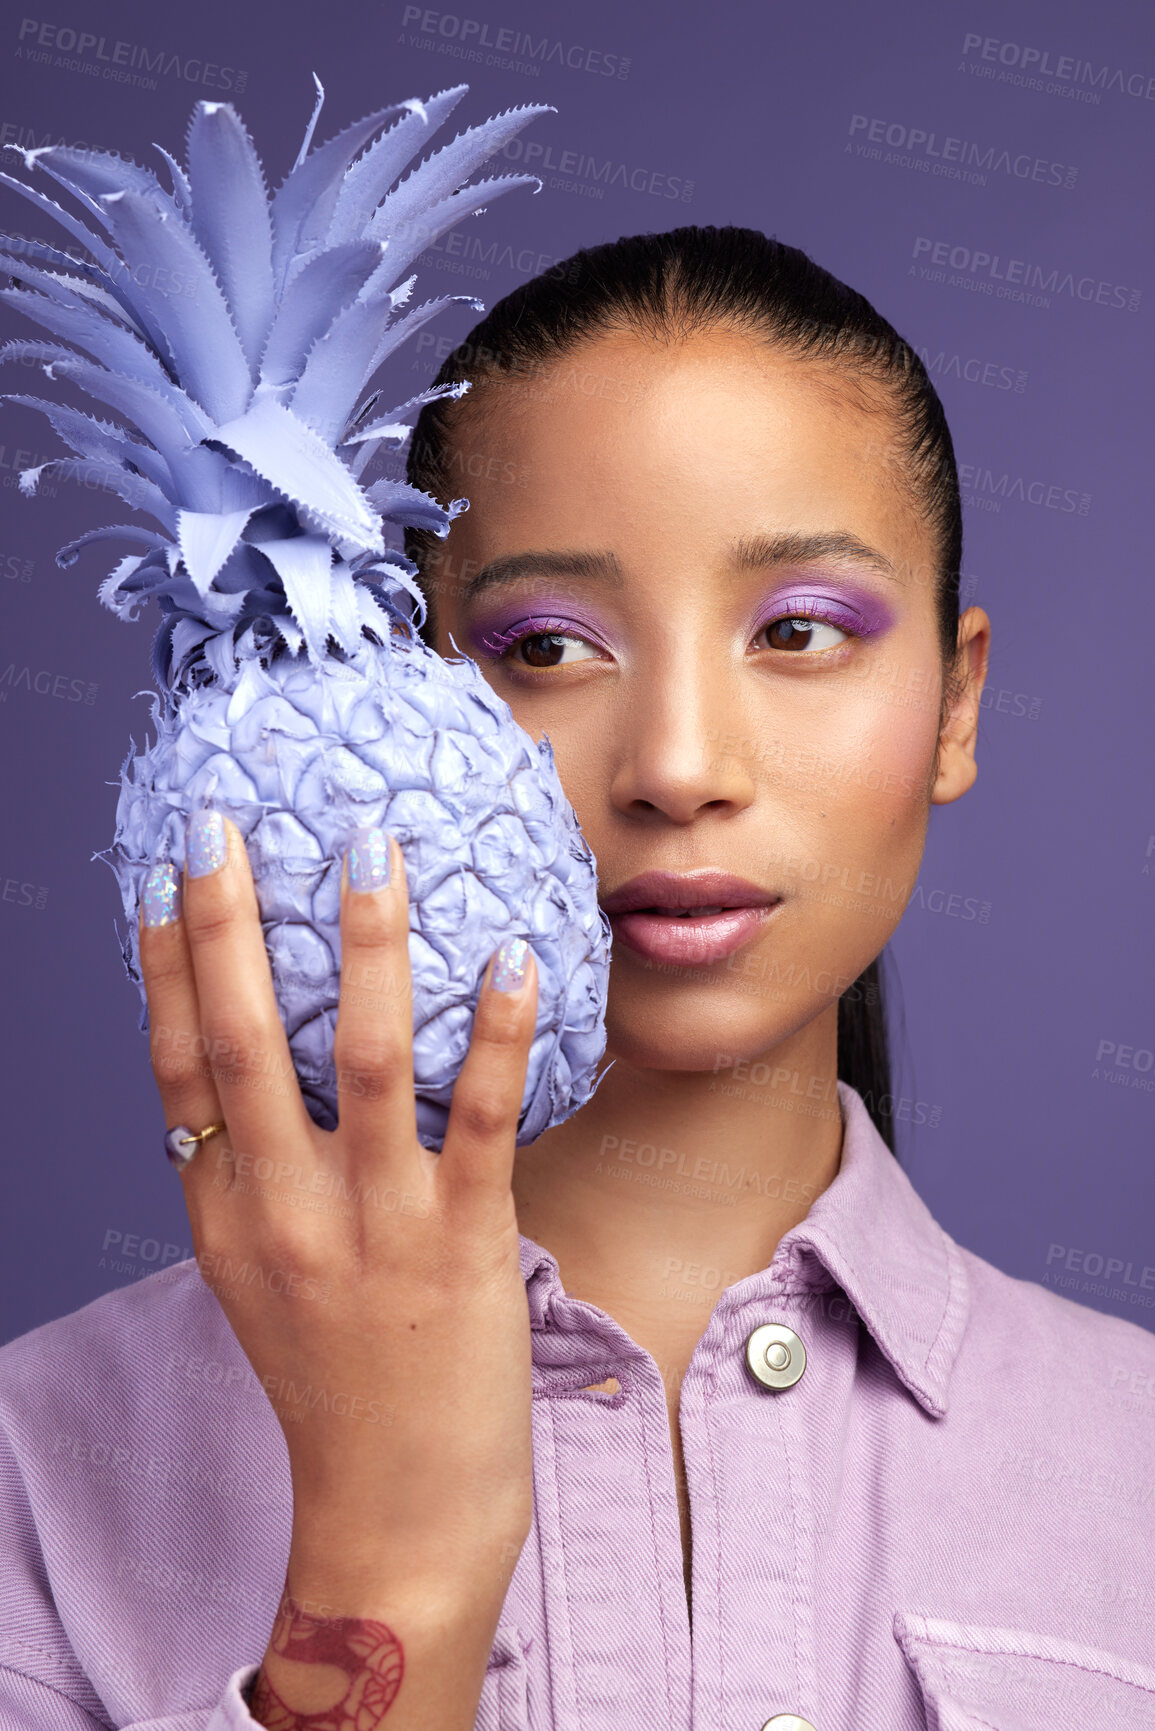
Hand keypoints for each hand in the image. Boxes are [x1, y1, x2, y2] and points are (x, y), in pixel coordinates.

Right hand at [139, 814, 537, 1724]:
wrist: (397, 1508)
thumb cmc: (335, 1379)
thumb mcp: (262, 1275)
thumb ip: (251, 1175)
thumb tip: (260, 1064)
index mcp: (226, 1213)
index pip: (177, 1069)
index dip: (165, 966)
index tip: (161, 876)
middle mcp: (285, 1211)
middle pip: (243, 1044)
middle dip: (230, 926)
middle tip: (226, 824)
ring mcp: (375, 1226)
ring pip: (365, 1060)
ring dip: (369, 949)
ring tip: (371, 851)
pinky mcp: (465, 1244)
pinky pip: (483, 1119)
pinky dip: (497, 1034)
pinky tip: (513, 957)